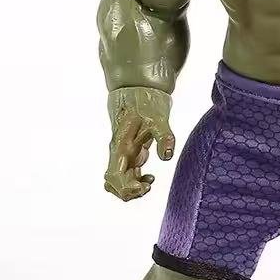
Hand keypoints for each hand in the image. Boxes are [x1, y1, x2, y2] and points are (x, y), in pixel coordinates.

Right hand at [104, 86, 174, 200]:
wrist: (139, 88)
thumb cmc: (147, 102)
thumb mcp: (159, 118)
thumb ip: (163, 136)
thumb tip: (167, 156)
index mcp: (121, 146)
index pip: (114, 175)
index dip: (125, 188)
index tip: (144, 187)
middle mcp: (119, 152)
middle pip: (113, 183)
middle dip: (128, 192)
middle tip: (148, 186)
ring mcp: (123, 152)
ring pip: (118, 180)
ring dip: (131, 188)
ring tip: (149, 183)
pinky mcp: (130, 152)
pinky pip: (126, 174)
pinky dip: (135, 181)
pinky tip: (150, 177)